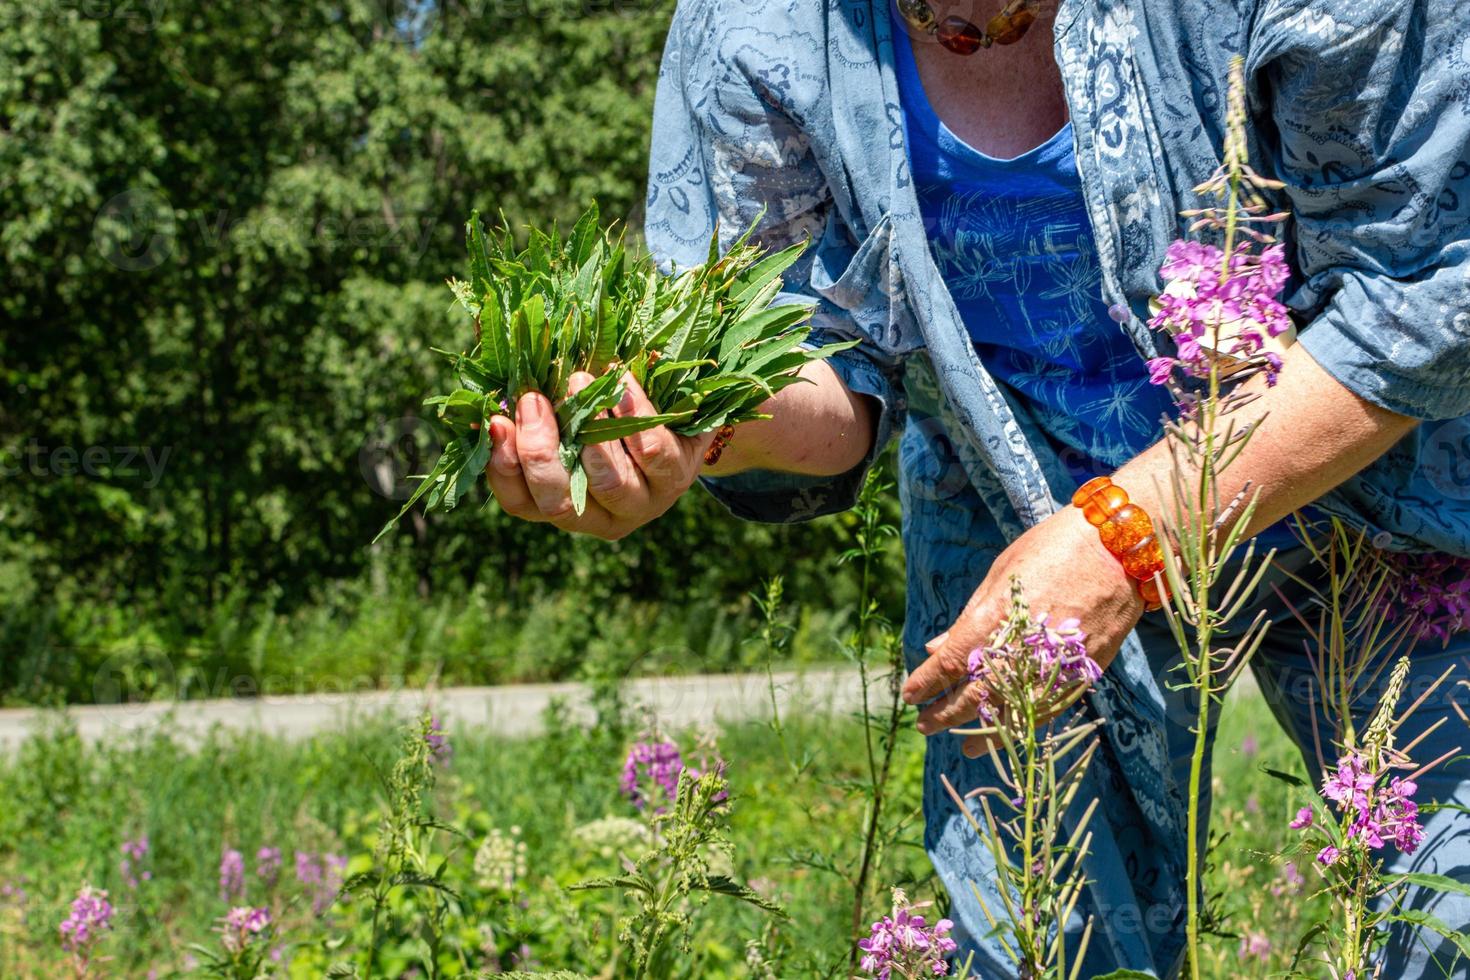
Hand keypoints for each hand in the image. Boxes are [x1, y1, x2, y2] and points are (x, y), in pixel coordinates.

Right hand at [484, 371, 714, 539]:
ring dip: (589, 430)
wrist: (679, 420)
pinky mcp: (676, 477)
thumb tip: (490, 394)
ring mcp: (642, 502)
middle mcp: (601, 518)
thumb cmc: (608, 418)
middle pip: (558, 502)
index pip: (521, 503)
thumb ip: (533, 414)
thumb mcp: (568, 420)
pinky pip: (653, 452)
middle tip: (533, 398)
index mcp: (563, 507)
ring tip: (578, 381)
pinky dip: (634, 415)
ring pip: (609, 482)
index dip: (503, 467)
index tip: (496, 421)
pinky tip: (621, 382)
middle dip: (539, 450)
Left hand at [901, 504, 1144, 755]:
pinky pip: (1049, 708)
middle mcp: (1021, 648)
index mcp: (995, 618)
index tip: (909, 695)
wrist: (1118, 548)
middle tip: (923, 725)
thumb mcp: (1000, 574)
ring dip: (983, 731)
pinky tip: (1010, 734)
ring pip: (1012, 710)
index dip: (926, 683)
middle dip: (945, 714)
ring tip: (963, 746)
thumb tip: (935, 647)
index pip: (950, 663)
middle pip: (975, 693)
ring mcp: (1054, 663)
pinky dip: (1026, 725)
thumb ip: (968, 617)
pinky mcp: (1083, 671)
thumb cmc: (1052, 549)